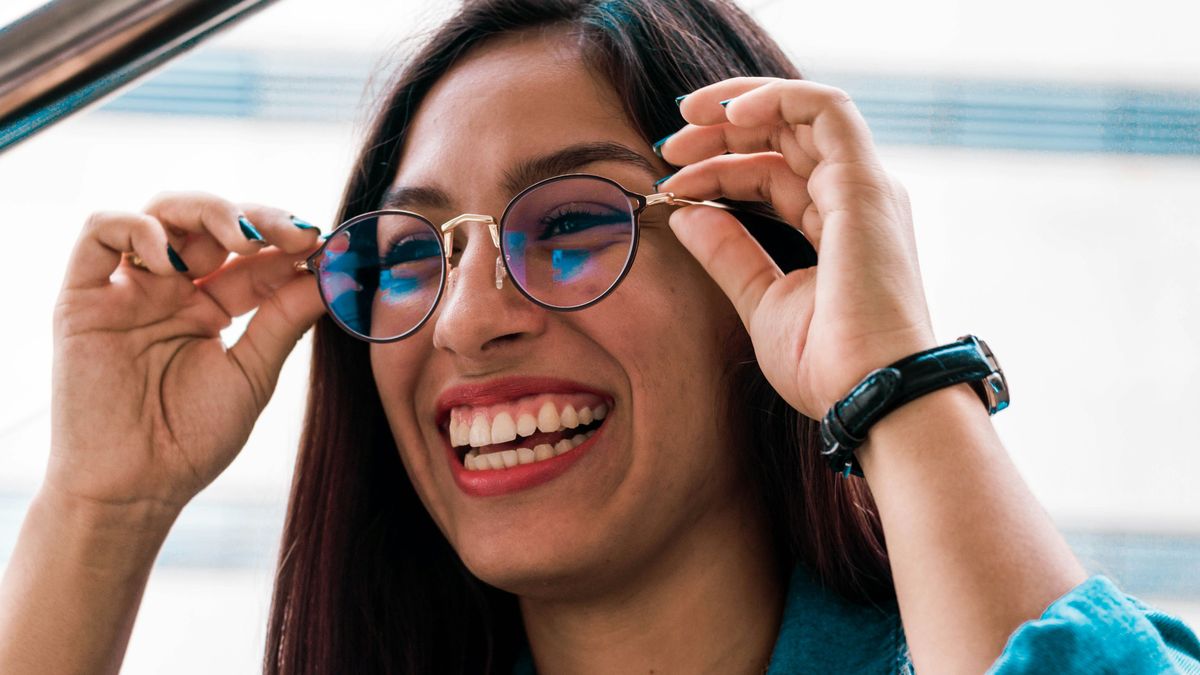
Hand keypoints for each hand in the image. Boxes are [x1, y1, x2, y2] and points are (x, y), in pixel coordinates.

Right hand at [48, 193, 325, 514]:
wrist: (134, 490)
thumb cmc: (192, 441)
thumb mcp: (252, 374)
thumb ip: (286, 320)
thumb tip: (332, 274)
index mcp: (213, 307)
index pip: (254, 256)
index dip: (288, 244)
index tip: (326, 244)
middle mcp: (172, 290)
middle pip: (211, 223)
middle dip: (257, 218)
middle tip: (293, 233)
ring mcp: (129, 289)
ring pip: (161, 213)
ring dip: (207, 212)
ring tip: (242, 240)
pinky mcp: (83, 296)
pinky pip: (99, 232)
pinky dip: (138, 228)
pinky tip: (173, 257)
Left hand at [657, 77, 936, 418]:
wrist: (870, 394)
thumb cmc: (827, 365)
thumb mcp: (760, 300)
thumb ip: (727, 252)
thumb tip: (685, 212)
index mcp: (835, 225)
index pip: (770, 173)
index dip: (716, 170)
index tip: (669, 186)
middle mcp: (854, 199)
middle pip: (783, 138)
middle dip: (720, 132)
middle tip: (668, 146)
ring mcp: (863, 188)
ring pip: (801, 114)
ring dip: (740, 108)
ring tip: (686, 119)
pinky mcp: (864, 185)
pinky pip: (826, 109)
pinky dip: (777, 97)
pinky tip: (727, 111)